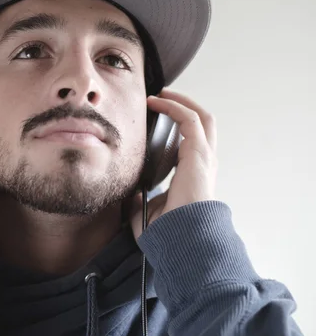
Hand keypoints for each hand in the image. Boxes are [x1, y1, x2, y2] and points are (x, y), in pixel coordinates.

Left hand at [128, 89, 217, 239]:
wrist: (181, 241)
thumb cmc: (168, 232)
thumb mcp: (148, 211)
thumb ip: (141, 199)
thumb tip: (130, 192)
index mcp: (193, 175)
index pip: (190, 142)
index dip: (176, 126)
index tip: (155, 116)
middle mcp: (203, 163)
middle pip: (203, 124)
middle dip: (184, 106)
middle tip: (161, 97)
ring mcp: (204, 157)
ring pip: (201, 117)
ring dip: (180, 102)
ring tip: (160, 94)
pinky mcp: (199, 154)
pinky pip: (190, 120)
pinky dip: (175, 106)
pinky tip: (157, 101)